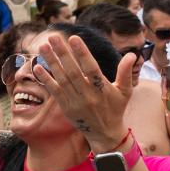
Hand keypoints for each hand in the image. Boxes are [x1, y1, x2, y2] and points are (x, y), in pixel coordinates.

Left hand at [34, 33, 133, 150]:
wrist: (104, 133)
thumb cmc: (115, 108)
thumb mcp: (125, 92)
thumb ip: (126, 73)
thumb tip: (132, 54)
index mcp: (103, 89)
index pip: (91, 69)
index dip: (82, 53)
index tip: (73, 38)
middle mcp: (88, 96)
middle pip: (73, 71)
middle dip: (62, 53)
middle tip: (53, 37)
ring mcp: (75, 102)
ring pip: (61, 79)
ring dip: (51, 62)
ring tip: (43, 46)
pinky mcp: (66, 107)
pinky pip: (54, 91)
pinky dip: (45, 79)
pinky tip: (37, 67)